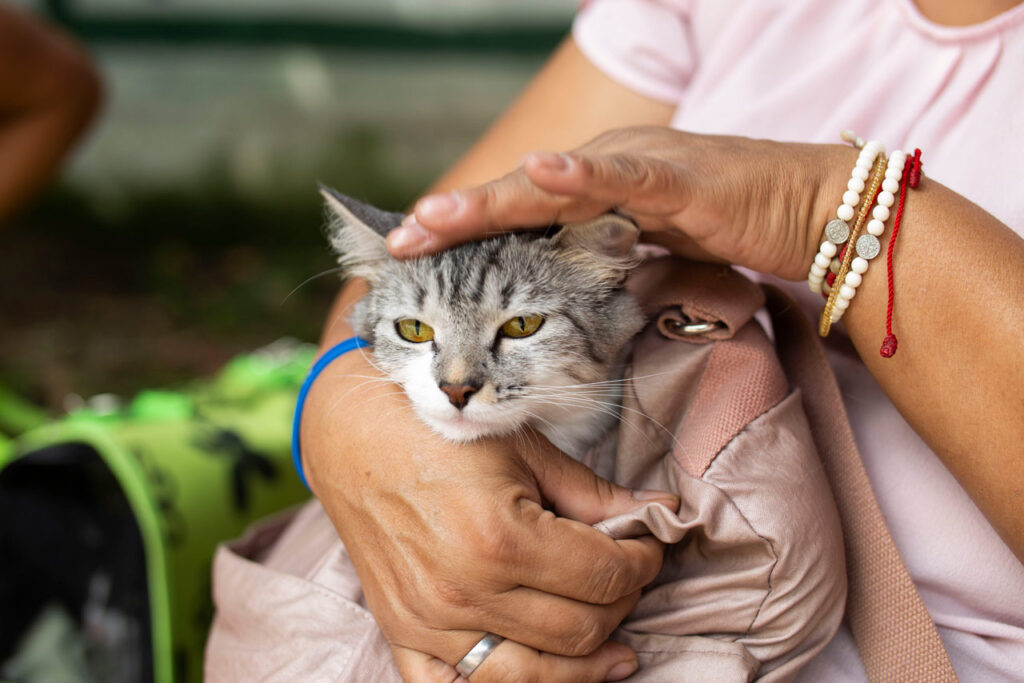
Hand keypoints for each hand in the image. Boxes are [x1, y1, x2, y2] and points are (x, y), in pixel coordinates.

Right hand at [302, 348, 678, 681]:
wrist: (352, 438)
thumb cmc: (439, 434)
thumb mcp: (523, 450)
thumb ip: (591, 492)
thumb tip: (656, 513)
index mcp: (501, 538)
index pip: (605, 575)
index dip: (643, 560)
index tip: (647, 543)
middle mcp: (465, 591)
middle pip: (581, 628)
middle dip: (622, 602)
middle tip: (626, 574)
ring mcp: (429, 622)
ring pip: (535, 675)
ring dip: (586, 661)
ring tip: (614, 645)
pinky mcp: (402, 635)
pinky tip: (541, 671)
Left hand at [388, 126, 852, 279]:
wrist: (800, 210)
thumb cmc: (719, 233)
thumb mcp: (641, 259)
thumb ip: (591, 272)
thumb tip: (545, 307)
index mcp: (587, 195)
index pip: (511, 217)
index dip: (457, 235)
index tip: (401, 258)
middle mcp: (599, 173)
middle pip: (514, 200)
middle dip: (453, 221)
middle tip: (397, 241)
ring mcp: (634, 169)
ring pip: (552, 186)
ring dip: (492, 201)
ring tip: (437, 216)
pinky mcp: (677, 178)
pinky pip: (624, 177)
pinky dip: (582, 177)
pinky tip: (543, 175)